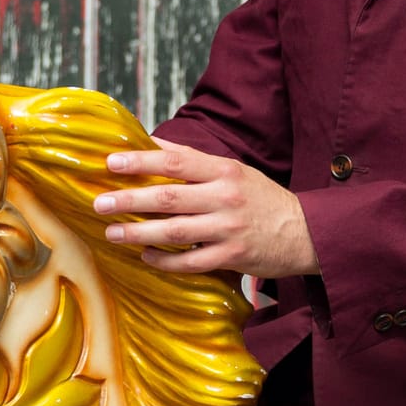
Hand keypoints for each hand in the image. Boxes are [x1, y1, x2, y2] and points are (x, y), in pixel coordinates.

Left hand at [94, 143, 319, 280]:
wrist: (306, 233)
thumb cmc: (262, 199)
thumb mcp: (235, 171)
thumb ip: (195, 161)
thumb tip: (154, 143)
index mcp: (224, 171)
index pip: (176, 160)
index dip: (141, 160)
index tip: (111, 162)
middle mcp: (225, 197)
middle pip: (168, 196)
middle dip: (130, 200)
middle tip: (100, 203)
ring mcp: (229, 229)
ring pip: (174, 231)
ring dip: (139, 232)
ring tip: (112, 232)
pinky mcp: (232, 257)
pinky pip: (190, 262)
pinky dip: (164, 260)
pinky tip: (146, 256)